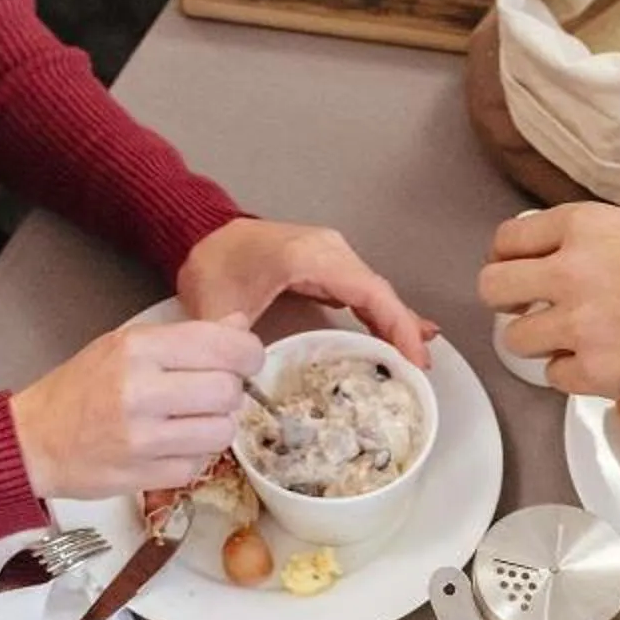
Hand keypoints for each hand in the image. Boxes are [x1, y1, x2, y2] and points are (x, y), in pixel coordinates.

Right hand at [15, 316, 270, 501]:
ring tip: (191, 421)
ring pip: (222, 432)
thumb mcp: (125, 346)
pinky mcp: (148, 477)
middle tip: (212, 394)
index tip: (246, 360)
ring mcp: (144, 439)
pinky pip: (201, 465)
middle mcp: (141, 391)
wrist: (34, 440)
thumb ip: (184, 338)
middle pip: (228, 391)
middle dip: (231, 392)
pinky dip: (195, 456)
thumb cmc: (81, 388)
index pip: (223, 346)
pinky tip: (171, 446)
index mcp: (137, 349)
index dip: (248, 354)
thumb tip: (239, 326)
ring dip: (217, 427)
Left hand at [177, 218, 433, 361]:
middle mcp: (328, 251)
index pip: (370, 293)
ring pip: (375, 292)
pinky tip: (396, 336)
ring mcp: (330, 255)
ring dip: (396, 324)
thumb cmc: (211, 261)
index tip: (413, 360)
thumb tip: (236, 389)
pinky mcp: (325, 265)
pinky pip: (361, 291)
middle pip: (380, 293)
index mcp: (310, 257)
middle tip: (421, 372)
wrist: (198, 230)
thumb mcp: (216, 306)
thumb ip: (230, 346)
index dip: (397, 327)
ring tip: (417, 361)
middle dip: (404, 332)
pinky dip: (379, 315)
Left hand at [480, 205, 619, 403]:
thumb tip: (579, 252)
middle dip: (505, 301)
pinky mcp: (591, 371)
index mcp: (586, 227)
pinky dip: (570, 374)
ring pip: (515, 340)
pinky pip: (553, 377)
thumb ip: (603, 240)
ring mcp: (578, 324)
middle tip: (523, 309)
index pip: (510, 238)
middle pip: (493, 286)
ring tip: (565, 342)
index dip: (505, 256)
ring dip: (536, 342)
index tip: (513, 268)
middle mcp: (571, 271)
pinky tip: (597, 365)